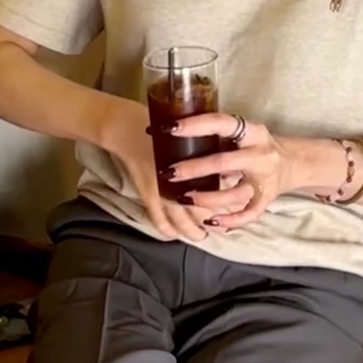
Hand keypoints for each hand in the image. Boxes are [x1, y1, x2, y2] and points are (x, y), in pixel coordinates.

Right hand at [98, 98, 227, 245]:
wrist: (128, 127)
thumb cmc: (161, 127)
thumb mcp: (191, 135)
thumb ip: (208, 151)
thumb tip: (226, 166)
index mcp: (196, 166)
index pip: (216, 193)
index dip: (226, 205)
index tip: (235, 211)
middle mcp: (181, 182)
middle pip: (201, 211)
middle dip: (211, 223)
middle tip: (220, 229)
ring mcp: (163, 192)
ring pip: (181, 221)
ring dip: (192, 232)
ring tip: (200, 236)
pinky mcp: (147, 195)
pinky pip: (158, 220)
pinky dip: (167, 230)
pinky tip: (173, 235)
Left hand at [162, 113, 292, 230]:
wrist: (293, 163)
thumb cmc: (257, 146)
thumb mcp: (244, 134)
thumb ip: (219, 136)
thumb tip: (176, 138)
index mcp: (253, 132)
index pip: (222, 124)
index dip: (196, 125)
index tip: (170, 129)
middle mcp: (260, 155)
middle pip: (225, 163)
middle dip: (194, 168)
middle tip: (169, 173)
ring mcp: (265, 180)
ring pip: (235, 193)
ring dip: (208, 198)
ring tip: (184, 199)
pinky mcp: (267, 200)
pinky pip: (249, 214)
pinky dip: (230, 221)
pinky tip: (210, 222)